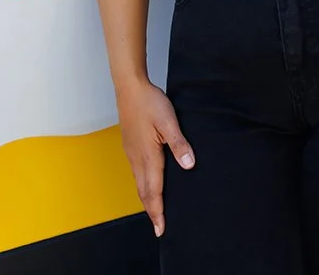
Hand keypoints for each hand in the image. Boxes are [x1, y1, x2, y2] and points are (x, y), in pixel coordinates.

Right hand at [115, 76, 193, 236]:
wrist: (129, 88)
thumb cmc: (149, 103)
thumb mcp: (169, 122)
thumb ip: (179, 144)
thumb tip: (189, 166)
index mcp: (148, 156)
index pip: (153, 191)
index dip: (158, 212)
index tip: (161, 229)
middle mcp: (137, 159)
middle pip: (144, 192)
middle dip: (152, 212)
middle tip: (159, 228)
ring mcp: (132, 153)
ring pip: (139, 184)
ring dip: (147, 200)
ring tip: (155, 211)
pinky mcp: (131, 147)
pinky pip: (137, 173)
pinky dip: (143, 185)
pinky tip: (148, 184)